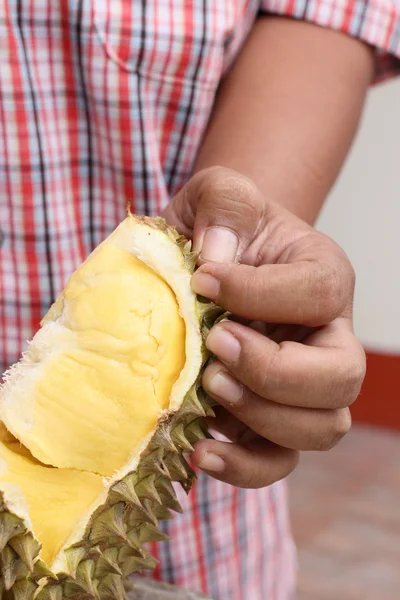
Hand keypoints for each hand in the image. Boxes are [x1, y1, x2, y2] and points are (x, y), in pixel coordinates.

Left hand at [163, 167, 365, 488]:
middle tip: (215, 348)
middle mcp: (327, 336)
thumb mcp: (219, 194)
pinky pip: (278, 461)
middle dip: (274, 371)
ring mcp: (303, 385)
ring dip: (262, 418)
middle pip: (343, 377)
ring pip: (322, 428)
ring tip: (207, 389)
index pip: (320, 295)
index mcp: (324, 276)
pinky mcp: (270, 420)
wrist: (210, 265)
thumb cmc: (221, 230)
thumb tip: (217, 260)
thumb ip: (225, 205)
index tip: (202, 281)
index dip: (261, 295)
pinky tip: (197, 449)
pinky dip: (242, 467)